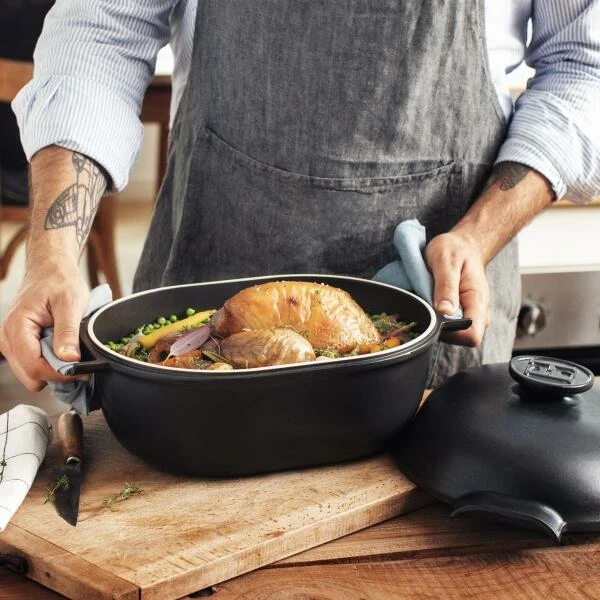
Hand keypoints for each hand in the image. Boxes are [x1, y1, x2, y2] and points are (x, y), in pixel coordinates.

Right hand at [0, 262, 89, 390]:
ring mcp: (12, 344)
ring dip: (54, 368)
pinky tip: (63, 348)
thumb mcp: (70, 303)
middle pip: (31, 376)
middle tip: (80, 359)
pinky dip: (51, 363)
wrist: (51, 269)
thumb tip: (69, 359)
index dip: (60, 373)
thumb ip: (67, 332)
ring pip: (32, 374)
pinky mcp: (20, 345)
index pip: (34, 367)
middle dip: (57, 373)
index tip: (84, 370)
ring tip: (70, 349)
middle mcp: (8, 339)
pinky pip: (34, 366)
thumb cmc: (60, 281)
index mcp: (17, 327)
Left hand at [425, 231, 490, 346]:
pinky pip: (447, 327)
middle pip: (460, 339)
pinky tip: (431, 303)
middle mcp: (478, 313)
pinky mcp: (460, 316)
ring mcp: (469, 316)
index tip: (435, 317)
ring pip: (452, 335)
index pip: (472, 335)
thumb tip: (444, 312)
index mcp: (478, 301)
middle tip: (428, 303)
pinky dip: (435, 319)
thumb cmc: (455, 250)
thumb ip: (446, 287)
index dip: (452, 333)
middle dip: (440, 327)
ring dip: (436, 322)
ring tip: (430, 299)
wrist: (463, 246)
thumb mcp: (446, 261)